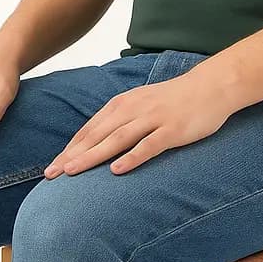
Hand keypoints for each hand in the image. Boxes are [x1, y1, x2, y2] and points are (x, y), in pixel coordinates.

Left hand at [44, 70, 236, 177]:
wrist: (212, 86)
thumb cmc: (175, 100)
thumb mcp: (142, 105)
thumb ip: (121, 121)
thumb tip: (99, 143)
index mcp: (122, 105)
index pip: (89, 130)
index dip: (69, 150)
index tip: (51, 169)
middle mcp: (133, 110)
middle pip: (96, 136)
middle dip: (71, 156)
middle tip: (50, 175)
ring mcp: (153, 119)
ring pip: (116, 140)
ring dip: (92, 156)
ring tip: (72, 172)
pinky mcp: (172, 130)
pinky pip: (149, 146)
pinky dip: (131, 158)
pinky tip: (116, 171)